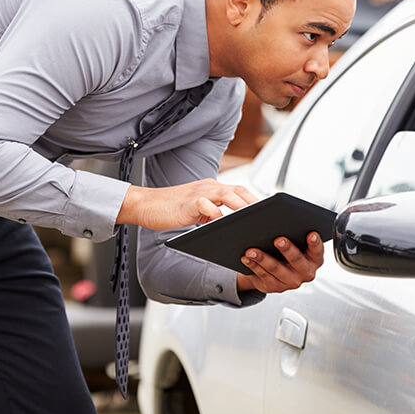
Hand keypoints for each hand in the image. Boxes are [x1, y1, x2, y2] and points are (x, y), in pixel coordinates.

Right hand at [117, 178, 257, 230]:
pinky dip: (217, 214)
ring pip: (226, 194)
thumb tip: (230, 226)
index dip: (254, 199)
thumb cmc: (170, 209)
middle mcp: (207, 187)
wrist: (145, 205)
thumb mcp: (197, 212)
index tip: (268, 211)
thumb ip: (212, 215)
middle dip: (254, 202)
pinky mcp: (188, 202)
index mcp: (211, 188)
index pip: (238, 190)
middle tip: (269, 216)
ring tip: (254, 219)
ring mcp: (198, 193)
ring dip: (242, 206)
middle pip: (237, 190)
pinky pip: (207, 206)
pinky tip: (223, 224)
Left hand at [236, 232, 323, 293]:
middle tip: (278, 240)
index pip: (317, 250)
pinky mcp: (276, 287)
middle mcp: (306, 271)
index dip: (315, 243)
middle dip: (287, 249)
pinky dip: (254, 266)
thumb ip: (291, 228)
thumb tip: (275, 214)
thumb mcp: (293, 238)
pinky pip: (264, 276)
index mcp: (315, 258)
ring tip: (251, 250)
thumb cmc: (286, 248)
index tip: (311, 234)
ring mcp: (292, 281)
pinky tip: (246, 258)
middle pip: (297, 260)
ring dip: (263, 258)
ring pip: (276, 269)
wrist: (275, 270)